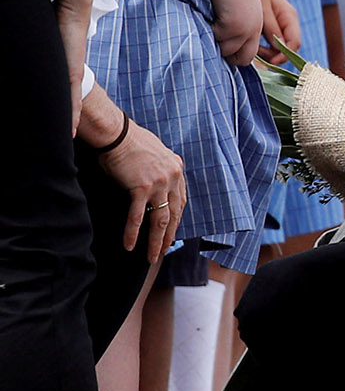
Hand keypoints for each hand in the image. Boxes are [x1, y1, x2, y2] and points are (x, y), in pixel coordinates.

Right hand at [97, 121, 186, 261]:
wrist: (116, 133)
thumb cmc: (130, 141)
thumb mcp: (156, 153)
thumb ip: (160, 169)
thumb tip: (156, 182)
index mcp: (177, 169)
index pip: (180, 201)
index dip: (176, 218)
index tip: (172, 231)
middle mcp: (172, 177)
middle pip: (174, 214)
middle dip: (169, 235)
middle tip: (164, 251)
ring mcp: (158, 184)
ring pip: (160, 220)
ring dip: (156, 241)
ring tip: (152, 256)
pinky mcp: (141, 188)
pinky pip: (137, 217)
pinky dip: (133, 233)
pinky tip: (129, 246)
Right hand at [209, 0, 264, 65]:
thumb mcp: (240, 11)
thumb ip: (237, 27)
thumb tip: (223, 46)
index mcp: (256, 29)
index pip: (248, 56)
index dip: (234, 56)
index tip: (221, 51)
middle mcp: (252, 32)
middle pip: (240, 60)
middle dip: (225, 55)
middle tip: (212, 41)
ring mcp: (243, 30)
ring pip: (224, 50)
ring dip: (213, 41)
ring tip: (208, 26)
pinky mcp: (231, 26)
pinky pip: (214, 37)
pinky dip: (207, 30)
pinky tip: (206, 17)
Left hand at [256, 0, 301, 62]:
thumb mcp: (261, 9)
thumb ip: (271, 28)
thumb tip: (280, 49)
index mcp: (289, 17)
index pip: (294, 43)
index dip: (284, 55)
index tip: (268, 61)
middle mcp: (289, 21)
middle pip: (290, 47)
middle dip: (275, 55)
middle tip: (256, 54)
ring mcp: (283, 23)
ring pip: (282, 46)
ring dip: (269, 52)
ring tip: (253, 49)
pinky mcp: (274, 24)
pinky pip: (274, 41)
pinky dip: (266, 46)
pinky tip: (254, 44)